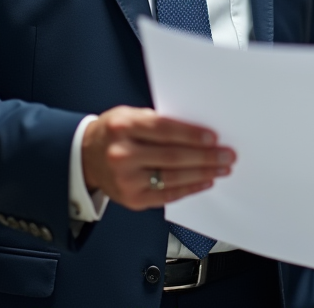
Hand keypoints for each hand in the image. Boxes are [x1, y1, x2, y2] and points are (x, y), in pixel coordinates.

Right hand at [81, 106, 234, 210]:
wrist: (86, 157)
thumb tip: (197, 131)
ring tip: (222, 168)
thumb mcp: (130, 115)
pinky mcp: (132, 199)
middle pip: (172, 156)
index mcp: (123, 127)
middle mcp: (122, 154)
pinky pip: (167, 195)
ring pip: (173, 177)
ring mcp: (126, 179)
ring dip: (203, 173)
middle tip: (227, 155)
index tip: (213, 137)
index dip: (191, 134)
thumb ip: (158, 122)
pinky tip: (205, 181)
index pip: (164, 130)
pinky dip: (189, 188)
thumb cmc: (114, 132)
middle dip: (205, 156)